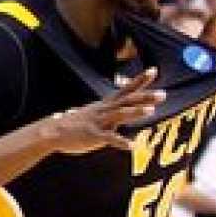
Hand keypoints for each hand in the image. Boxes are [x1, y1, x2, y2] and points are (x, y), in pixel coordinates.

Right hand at [39, 67, 164, 154]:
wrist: (52, 132)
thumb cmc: (75, 124)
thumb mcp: (94, 113)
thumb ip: (110, 111)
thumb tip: (123, 110)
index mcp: (105, 105)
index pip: (125, 90)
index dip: (140, 80)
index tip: (154, 70)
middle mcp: (104, 110)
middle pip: (127, 101)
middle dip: (144, 97)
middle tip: (163, 94)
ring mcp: (98, 122)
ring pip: (119, 114)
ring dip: (135, 112)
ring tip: (151, 110)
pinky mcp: (94, 135)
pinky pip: (109, 138)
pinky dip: (121, 142)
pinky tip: (133, 146)